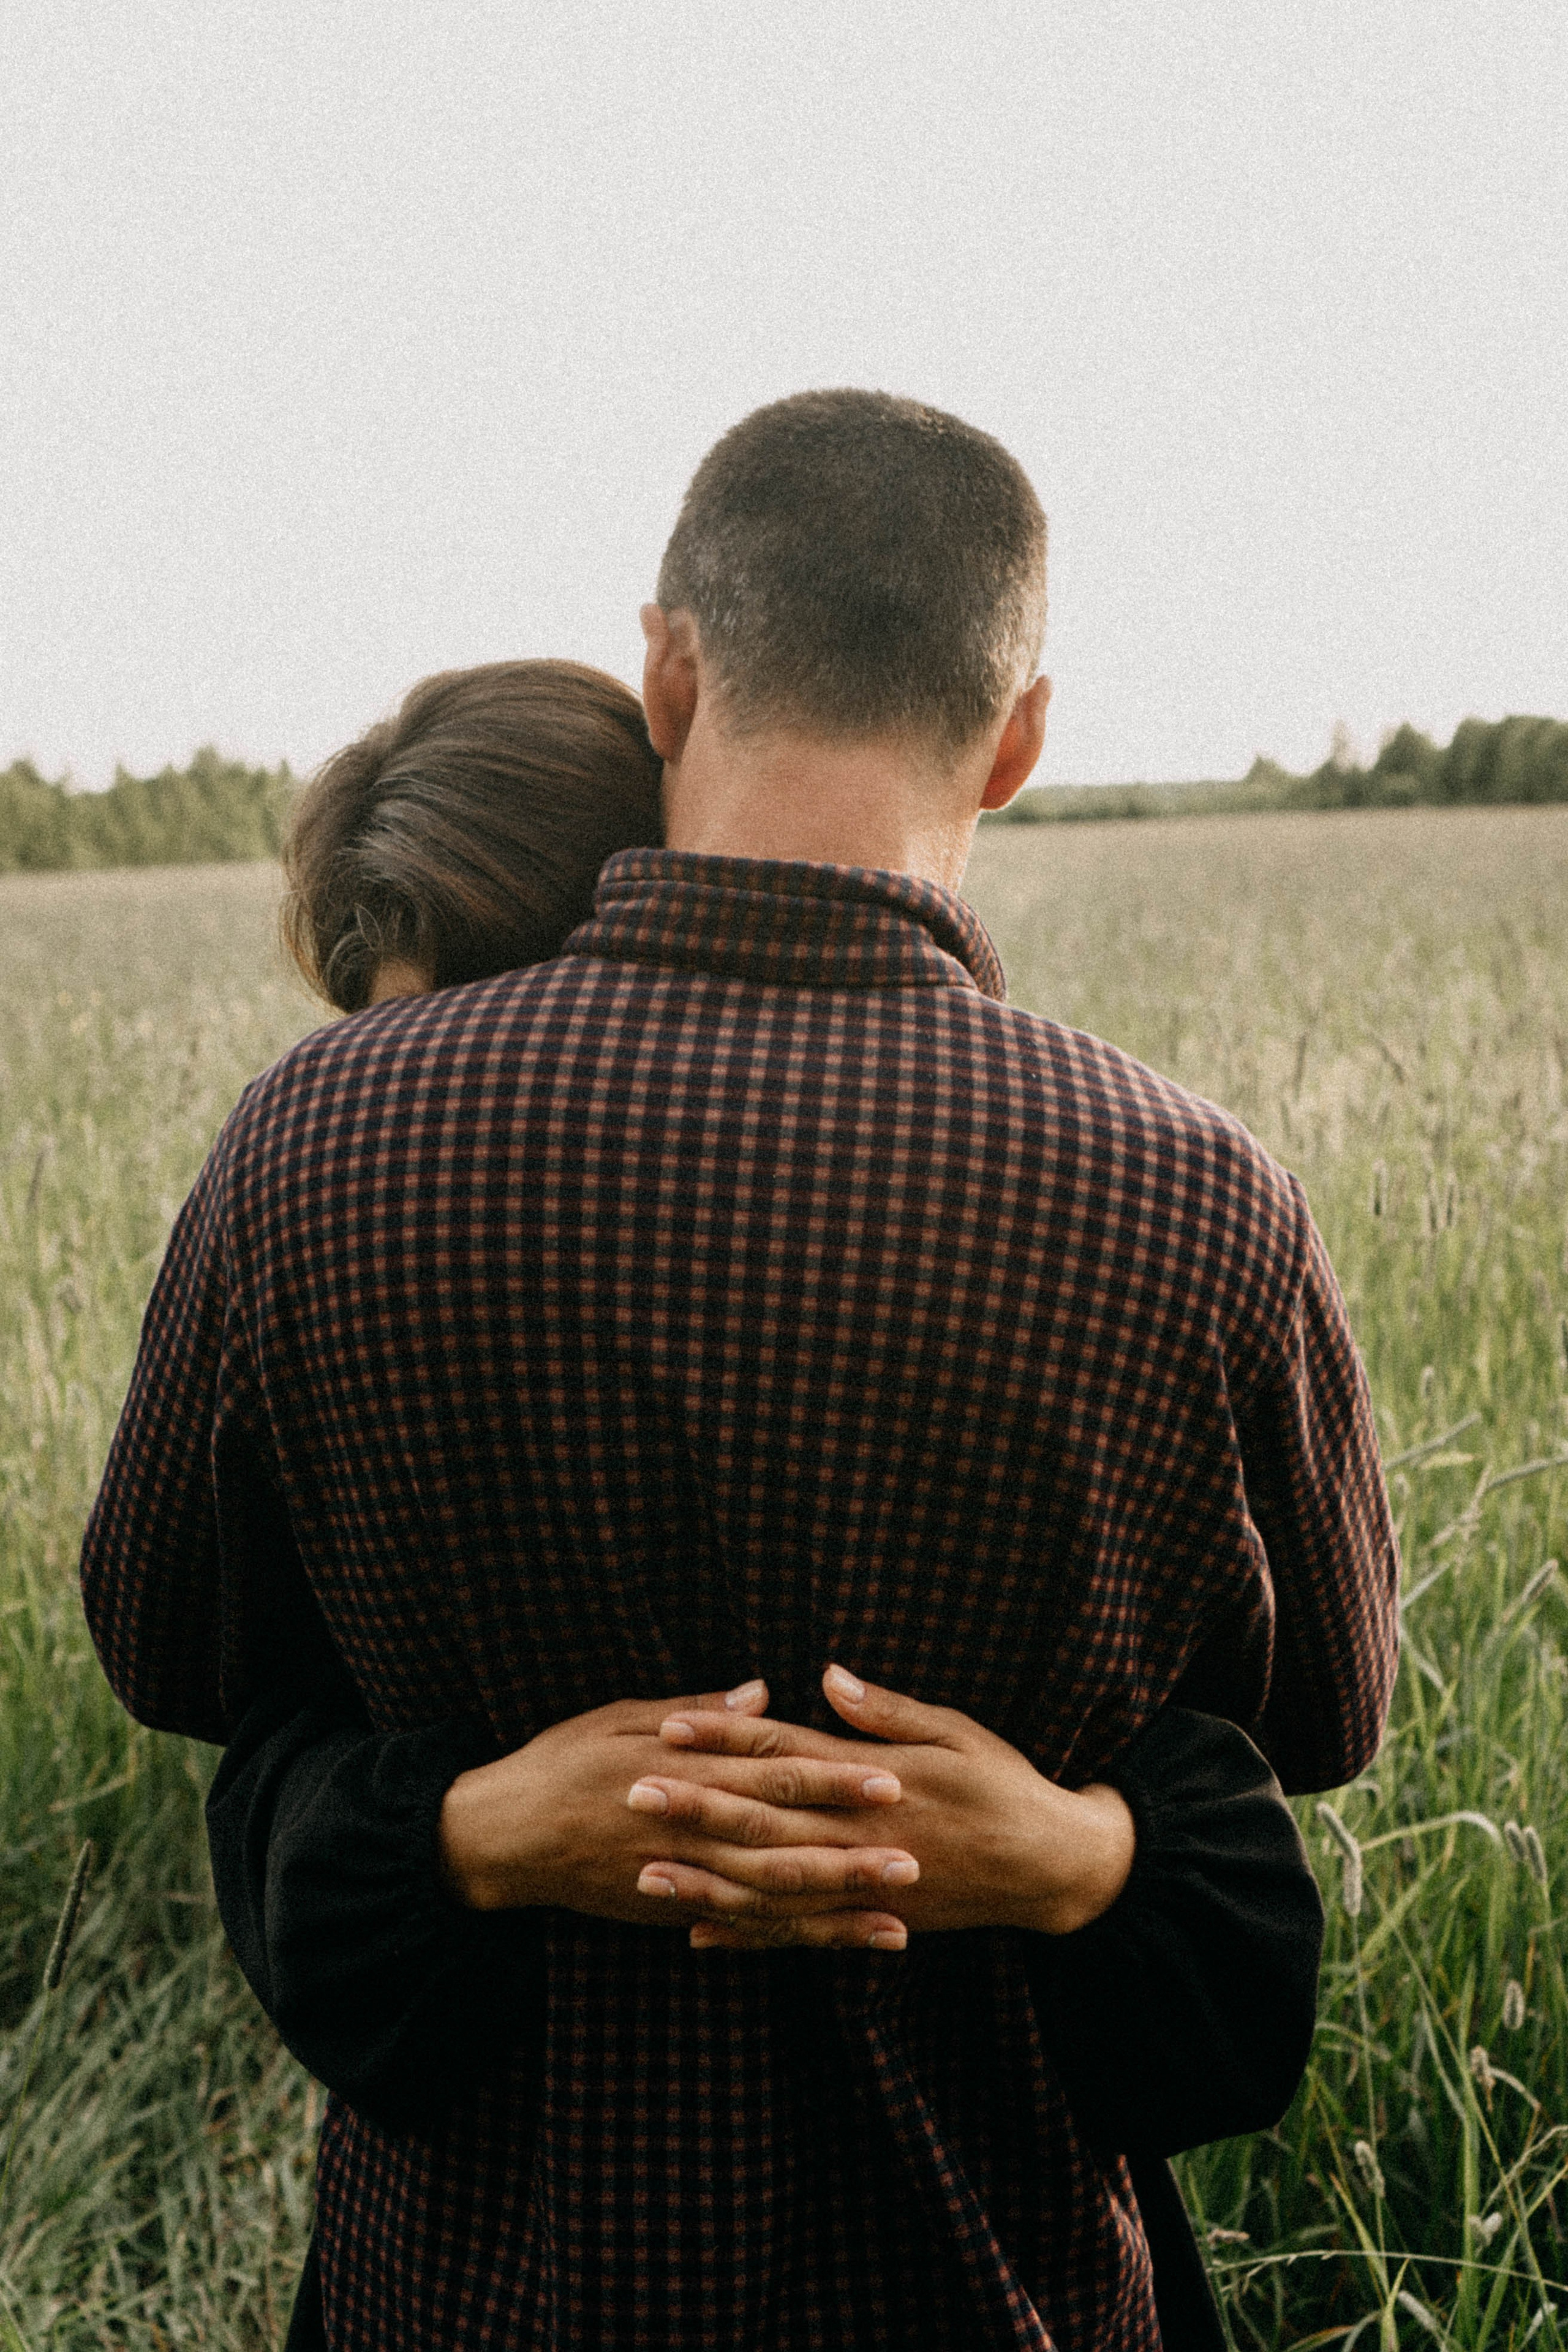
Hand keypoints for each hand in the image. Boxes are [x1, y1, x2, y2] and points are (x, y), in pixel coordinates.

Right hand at [437, 1677, 917, 1947]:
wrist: (499, 1837)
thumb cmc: (560, 1762)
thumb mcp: (619, 1715)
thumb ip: (697, 1710)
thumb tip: (764, 1691)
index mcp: (679, 1767)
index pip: (769, 1772)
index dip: (830, 1779)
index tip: (887, 1778)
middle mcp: (685, 1828)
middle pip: (781, 1843)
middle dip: (850, 1853)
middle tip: (916, 1857)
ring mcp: (679, 1877)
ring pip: (767, 1898)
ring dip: (834, 1908)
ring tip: (897, 1915)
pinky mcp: (670, 1910)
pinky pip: (739, 1928)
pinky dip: (791, 1938)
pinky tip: (836, 1942)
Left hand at [639, 1665, 1134, 1951]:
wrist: (1054, 1867)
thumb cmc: (1005, 1784)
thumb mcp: (956, 1731)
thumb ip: (887, 1711)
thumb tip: (827, 1676)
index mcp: (877, 1780)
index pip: (785, 1754)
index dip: (726, 1739)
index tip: (671, 1726)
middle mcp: (861, 1836)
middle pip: (763, 1820)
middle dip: (694, 1807)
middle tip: (629, 1794)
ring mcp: (863, 1885)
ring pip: (771, 1886)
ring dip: (705, 1879)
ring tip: (643, 1872)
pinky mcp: (870, 1919)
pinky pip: (800, 1932)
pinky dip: (749, 1935)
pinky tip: (699, 1932)